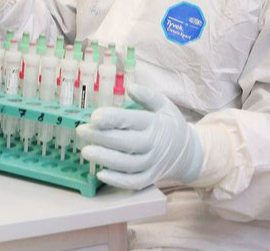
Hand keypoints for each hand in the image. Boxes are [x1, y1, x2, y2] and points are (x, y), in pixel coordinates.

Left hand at [78, 84, 203, 189]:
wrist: (188, 153)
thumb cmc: (170, 125)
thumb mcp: (165, 105)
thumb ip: (148, 96)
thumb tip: (131, 87)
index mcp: (156, 124)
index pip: (132, 121)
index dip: (112, 119)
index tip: (94, 116)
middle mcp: (154, 145)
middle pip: (126, 143)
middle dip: (101, 137)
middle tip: (81, 131)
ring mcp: (153, 164)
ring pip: (127, 164)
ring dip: (105, 158)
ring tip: (86, 151)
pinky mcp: (150, 178)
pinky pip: (133, 182)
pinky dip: (117, 180)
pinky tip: (100, 173)